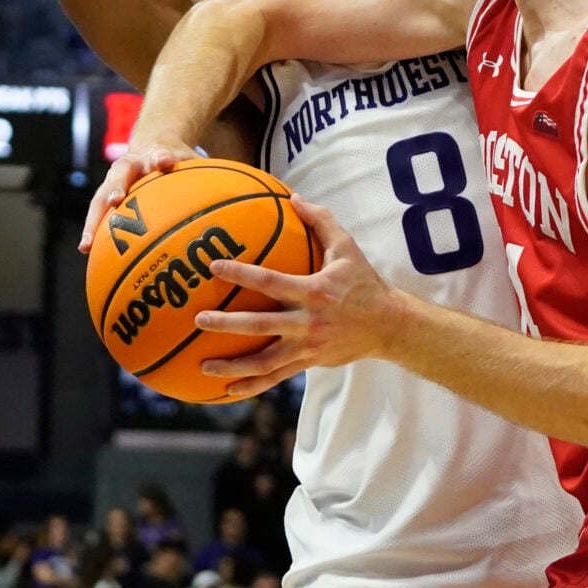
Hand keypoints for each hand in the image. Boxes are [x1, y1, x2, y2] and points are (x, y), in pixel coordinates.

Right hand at [78, 139, 202, 253]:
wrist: (153, 145)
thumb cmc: (178, 161)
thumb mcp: (195, 163)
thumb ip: (213, 177)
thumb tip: (256, 193)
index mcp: (154, 155)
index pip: (159, 154)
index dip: (161, 158)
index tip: (165, 162)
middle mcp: (130, 166)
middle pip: (120, 175)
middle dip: (117, 187)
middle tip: (116, 200)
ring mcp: (115, 181)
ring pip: (100, 198)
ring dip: (94, 220)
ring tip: (88, 245)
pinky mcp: (107, 195)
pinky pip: (97, 214)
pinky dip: (92, 231)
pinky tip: (87, 253)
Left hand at [194, 198, 402, 396]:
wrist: (388, 325)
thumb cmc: (364, 283)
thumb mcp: (347, 248)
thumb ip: (321, 221)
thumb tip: (294, 197)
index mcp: (314, 291)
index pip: (270, 281)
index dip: (241, 274)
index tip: (214, 267)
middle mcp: (308, 322)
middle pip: (260, 325)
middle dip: (227, 324)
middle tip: (199, 319)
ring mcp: (307, 347)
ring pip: (264, 361)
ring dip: (232, 366)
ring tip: (204, 365)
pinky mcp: (309, 363)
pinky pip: (276, 377)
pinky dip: (252, 386)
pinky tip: (227, 391)